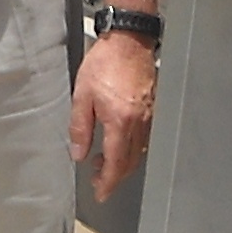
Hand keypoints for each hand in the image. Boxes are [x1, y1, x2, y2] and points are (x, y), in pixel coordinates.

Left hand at [69, 28, 157, 201]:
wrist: (129, 40)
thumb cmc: (106, 62)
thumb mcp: (82, 95)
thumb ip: (80, 127)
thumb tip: (79, 153)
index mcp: (120, 121)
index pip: (116, 163)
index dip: (108, 182)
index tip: (100, 193)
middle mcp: (139, 122)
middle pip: (130, 162)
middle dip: (115, 176)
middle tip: (99, 180)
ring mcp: (149, 116)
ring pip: (138, 152)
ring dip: (122, 162)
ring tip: (103, 161)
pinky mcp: (152, 108)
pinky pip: (143, 138)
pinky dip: (130, 148)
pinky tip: (118, 142)